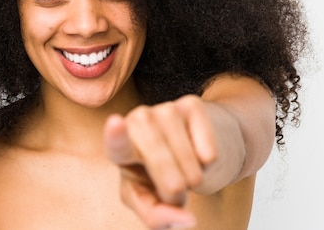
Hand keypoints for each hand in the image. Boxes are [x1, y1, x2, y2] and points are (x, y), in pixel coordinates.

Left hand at [103, 95, 217, 229]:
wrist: (194, 152)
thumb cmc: (163, 181)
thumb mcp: (153, 203)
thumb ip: (159, 217)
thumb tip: (187, 220)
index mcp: (121, 150)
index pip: (116, 144)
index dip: (116, 136)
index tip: (115, 123)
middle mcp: (137, 122)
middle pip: (156, 156)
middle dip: (170, 183)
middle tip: (177, 192)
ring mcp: (164, 109)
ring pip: (184, 152)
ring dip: (191, 175)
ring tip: (187, 175)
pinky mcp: (191, 104)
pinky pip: (207, 145)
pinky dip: (208, 162)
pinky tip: (200, 155)